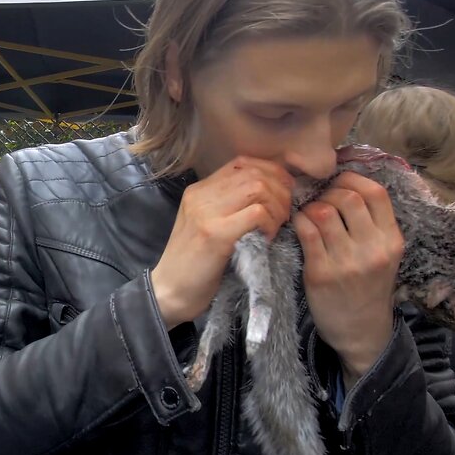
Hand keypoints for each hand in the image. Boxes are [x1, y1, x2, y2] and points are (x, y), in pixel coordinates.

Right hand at [150, 157, 292, 325]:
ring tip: (275, 227)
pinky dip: (270, 224)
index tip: (283, 193)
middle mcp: (200, 195)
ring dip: (277, 207)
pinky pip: (257, 213)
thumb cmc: (194, 265)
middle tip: (284, 214)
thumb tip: (270, 193)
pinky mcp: (216, 234)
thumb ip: (229, 207)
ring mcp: (206, 213)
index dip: (271, 172)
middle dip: (280, 190)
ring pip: (258, 187)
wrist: (169, 292)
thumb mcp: (207, 226)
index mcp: (198, 190)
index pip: (242, 162)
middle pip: (254, 172)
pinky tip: (266, 240)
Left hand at [293, 172, 403, 380]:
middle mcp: (373, 249)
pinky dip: (298, 221)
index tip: (338, 183)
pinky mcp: (321, 273)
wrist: (361, 330)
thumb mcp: (384, 254)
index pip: (375, 192)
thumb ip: (372, 223)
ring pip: (322, 211)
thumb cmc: (369, 286)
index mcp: (392, 240)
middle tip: (319, 200)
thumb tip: (344, 184)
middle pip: (347, 197)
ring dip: (309, 207)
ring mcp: (346, 262)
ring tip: (308, 214)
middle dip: (328, 192)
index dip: (352, 179)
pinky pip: (305, 232)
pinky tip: (298, 226)